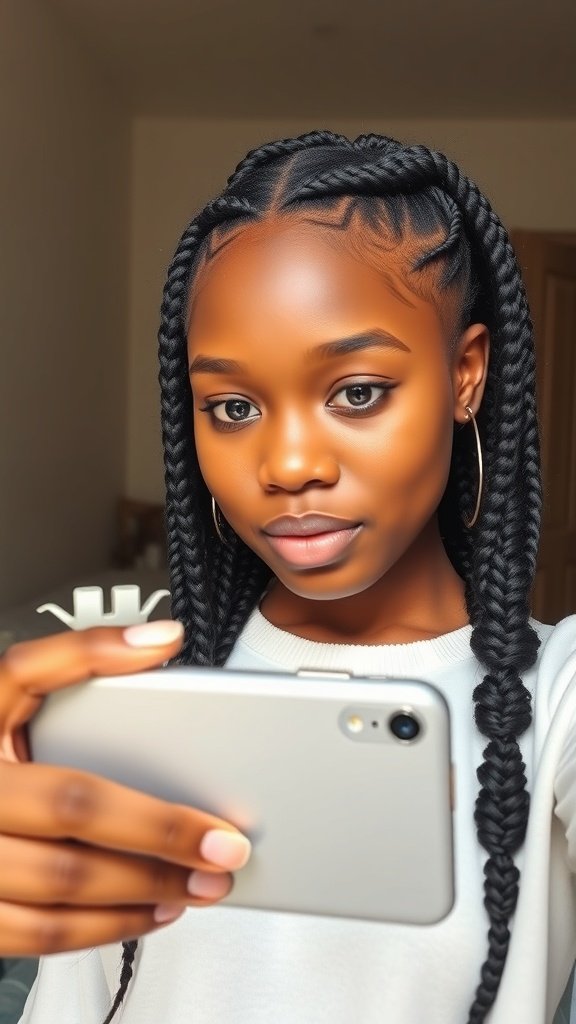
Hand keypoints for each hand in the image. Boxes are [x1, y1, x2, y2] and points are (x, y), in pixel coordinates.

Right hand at [0, 622, 250, 953]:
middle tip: (224, 857)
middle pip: (74, 860)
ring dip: (140, 900)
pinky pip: (37, 938)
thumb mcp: (12, 682)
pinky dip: (102, 929)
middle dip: (161, 862)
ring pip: (60, 906)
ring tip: (199, 886)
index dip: (151, 818)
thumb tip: (160, 638)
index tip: (215, 824)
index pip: (74, 799)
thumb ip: (81, 656)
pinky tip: (148, 911)